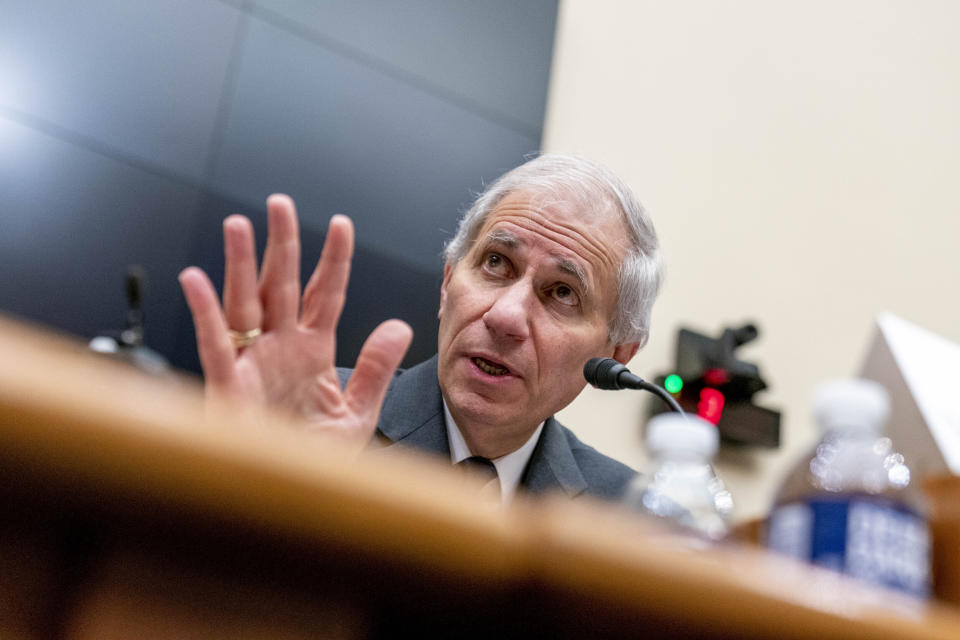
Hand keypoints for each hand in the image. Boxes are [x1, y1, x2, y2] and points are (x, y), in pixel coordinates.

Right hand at [178, 194, 412, 445]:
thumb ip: (375, 368)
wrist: (288, 501)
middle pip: (281, 285)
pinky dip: (204, 313)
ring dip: (239, 263)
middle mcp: (281, 348)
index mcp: (313, 350)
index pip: (326, 294)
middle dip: (281, 244)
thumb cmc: (316, 461)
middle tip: (279, 203)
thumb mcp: (357, 412)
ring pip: (244, 302)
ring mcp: (253, 363)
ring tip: (239, 224)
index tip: (340, 224)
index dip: (333, 259)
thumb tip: (400, 326)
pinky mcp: (226, 386)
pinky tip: (197, 280)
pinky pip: (213, 344)